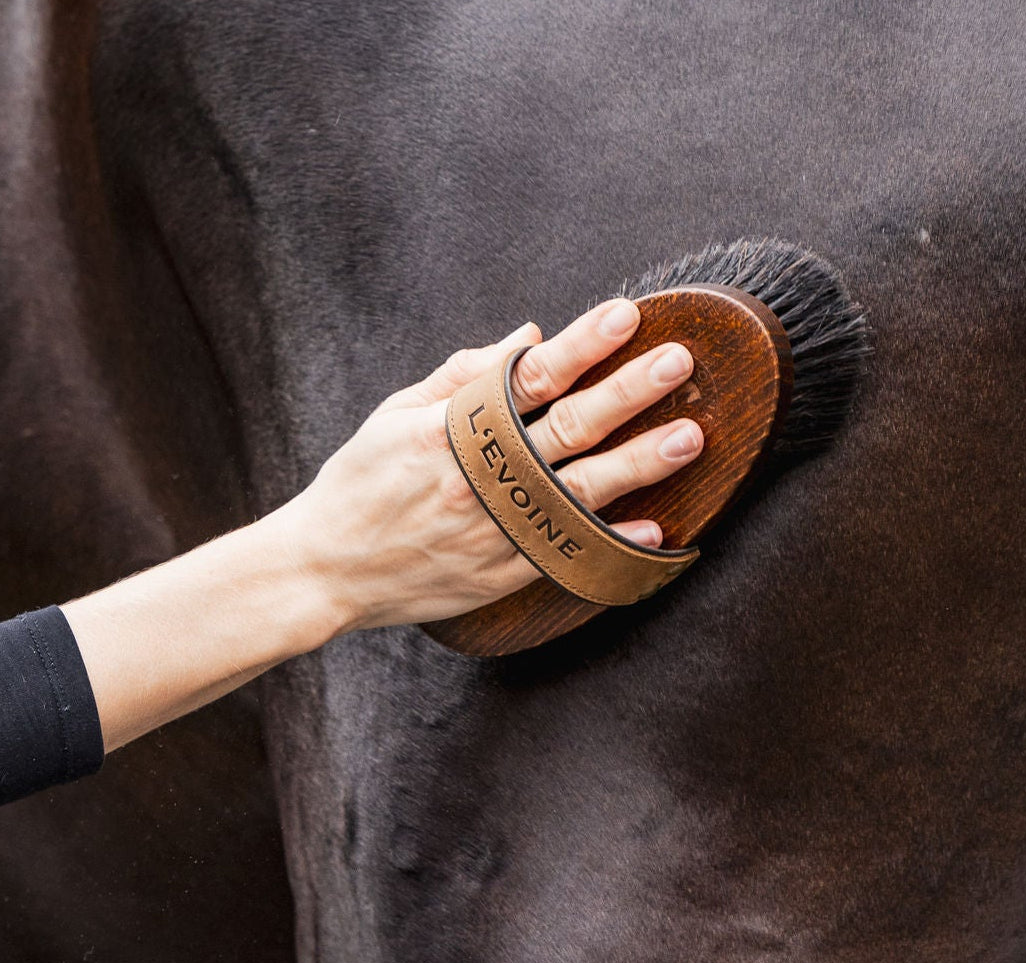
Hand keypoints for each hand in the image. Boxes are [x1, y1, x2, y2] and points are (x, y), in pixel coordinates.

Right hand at [266, 298, 704, 630]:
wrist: (326, 571)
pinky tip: (656, 529)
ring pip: (580, 491)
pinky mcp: (502, 573)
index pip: (529, 377)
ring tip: (688, 436)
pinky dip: (612, 542)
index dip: (580, 345)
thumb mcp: (396, 414)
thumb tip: (530, 336)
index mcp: (450, 428)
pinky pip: (568, 555)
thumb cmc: (360, 483)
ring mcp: (495, 528)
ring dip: (638, 463)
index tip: (625, 315)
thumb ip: (465, 374)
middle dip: (627, 392)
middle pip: (566, 427)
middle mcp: (479, 476)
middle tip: (678, 362)